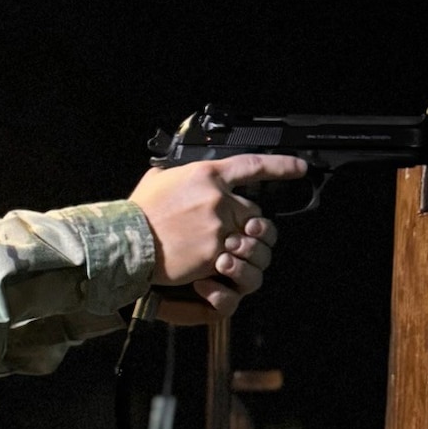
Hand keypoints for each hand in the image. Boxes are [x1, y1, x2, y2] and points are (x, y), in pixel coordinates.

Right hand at [127, 154, 308, 320]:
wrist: (127, 241)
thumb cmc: (137, 213)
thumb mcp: (157, 180)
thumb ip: (177, 174)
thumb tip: (178, 173)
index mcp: (206, 174)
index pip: (253, 166)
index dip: (281, 167)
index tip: (300, 169)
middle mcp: (218, 198)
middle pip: (252, 210)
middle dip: (241, 222)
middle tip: (223, 232)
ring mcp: (218, 227)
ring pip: (246, 236)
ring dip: (236, 244)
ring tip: (217, 249)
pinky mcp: (214, 253)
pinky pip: (232, 258)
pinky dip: (222, 262)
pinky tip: (205, 262)